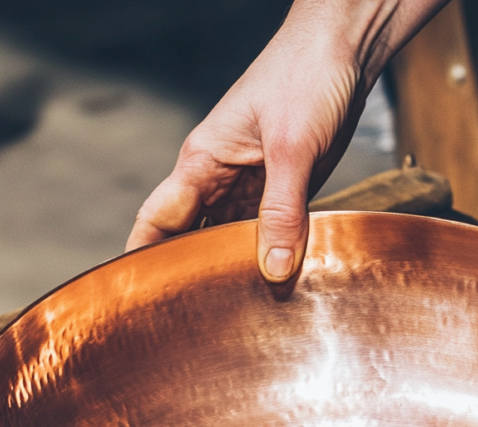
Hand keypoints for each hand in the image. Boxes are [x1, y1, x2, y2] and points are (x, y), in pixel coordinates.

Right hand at [126, 0, 446, 282]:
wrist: (346, 49)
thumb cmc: (306, 77)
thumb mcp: (293, 148)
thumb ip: (282, 210)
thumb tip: (272, 269)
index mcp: (203, 161)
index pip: (157, 219)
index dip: (140, 258)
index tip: (131, 299)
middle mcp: (221, 177)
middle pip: (191, 236)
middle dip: (188, 275)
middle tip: (190, 325)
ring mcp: (253, 183)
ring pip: (230, 237)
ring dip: (231, 268)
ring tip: (235, 314)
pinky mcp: (285, 187)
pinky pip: (269, 229)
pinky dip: (269, 254)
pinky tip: (276, 281)